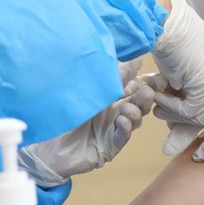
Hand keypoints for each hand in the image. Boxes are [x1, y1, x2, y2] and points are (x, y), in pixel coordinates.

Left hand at [19, 69, 154, 185]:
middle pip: (139, 103)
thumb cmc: (63, 114)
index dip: (147, 82)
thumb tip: (130, 57)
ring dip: (134, 112)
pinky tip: (122, 121)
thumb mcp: (84, 91)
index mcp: (111, 96)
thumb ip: (108, 76)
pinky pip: (121, 137)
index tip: (155, 77)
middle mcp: (116, 111)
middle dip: (145, 97)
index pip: (135, 86)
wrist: (48, 146)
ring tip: (127, 108)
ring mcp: (113, 130)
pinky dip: (124, 129)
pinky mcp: (110, 147)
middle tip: (147, 91)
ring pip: (134, 120)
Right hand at [149, 0, 203, 160]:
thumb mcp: (182, 78)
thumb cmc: (167, 42)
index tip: (202, 151)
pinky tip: (158, 92)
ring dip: (174, 114)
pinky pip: (189, 111)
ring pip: (203, 117)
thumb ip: (183, 103)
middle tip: (171, 150)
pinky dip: (169, 105)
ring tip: (157, 104)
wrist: (162, 21)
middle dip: (198, 138)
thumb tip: (176, 136)